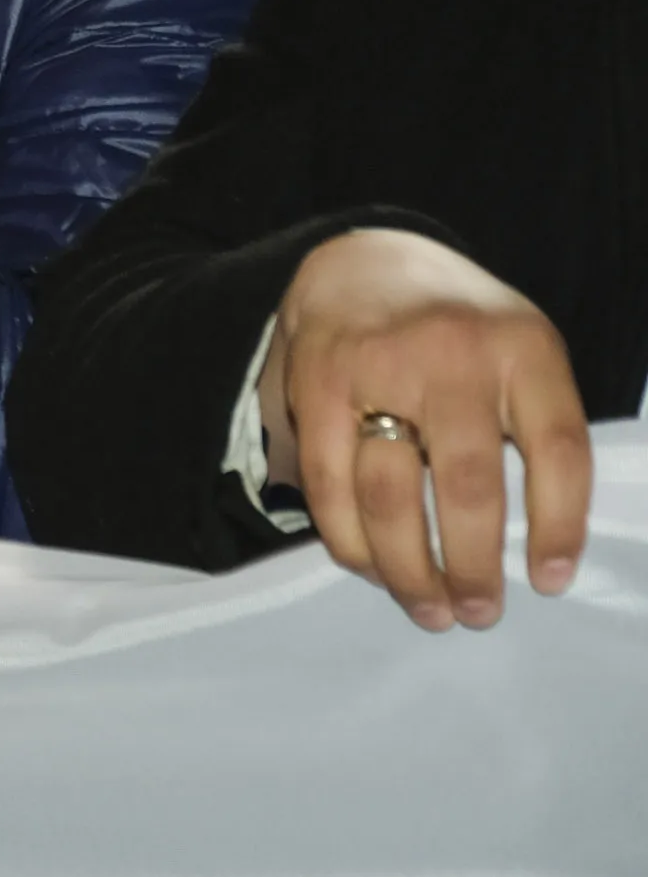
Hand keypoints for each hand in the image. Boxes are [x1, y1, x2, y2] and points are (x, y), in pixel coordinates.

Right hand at [261, 228, 590, 631]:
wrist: (366, 262)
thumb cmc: (461, 331)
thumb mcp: (524, 352)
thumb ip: (535, 426)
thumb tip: (538, 548)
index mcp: (524, 347)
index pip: (559, 451)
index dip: (560, 527)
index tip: (550, 583)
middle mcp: (452, 353)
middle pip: (469, 485)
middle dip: (473, 567)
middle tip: (479, 614)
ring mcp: (377, 366)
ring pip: (390, 494)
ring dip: (408, 568)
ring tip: (428, 609)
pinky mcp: (316, 383)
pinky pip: (329, 483)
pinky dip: (349, 539)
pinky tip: (369, 567)